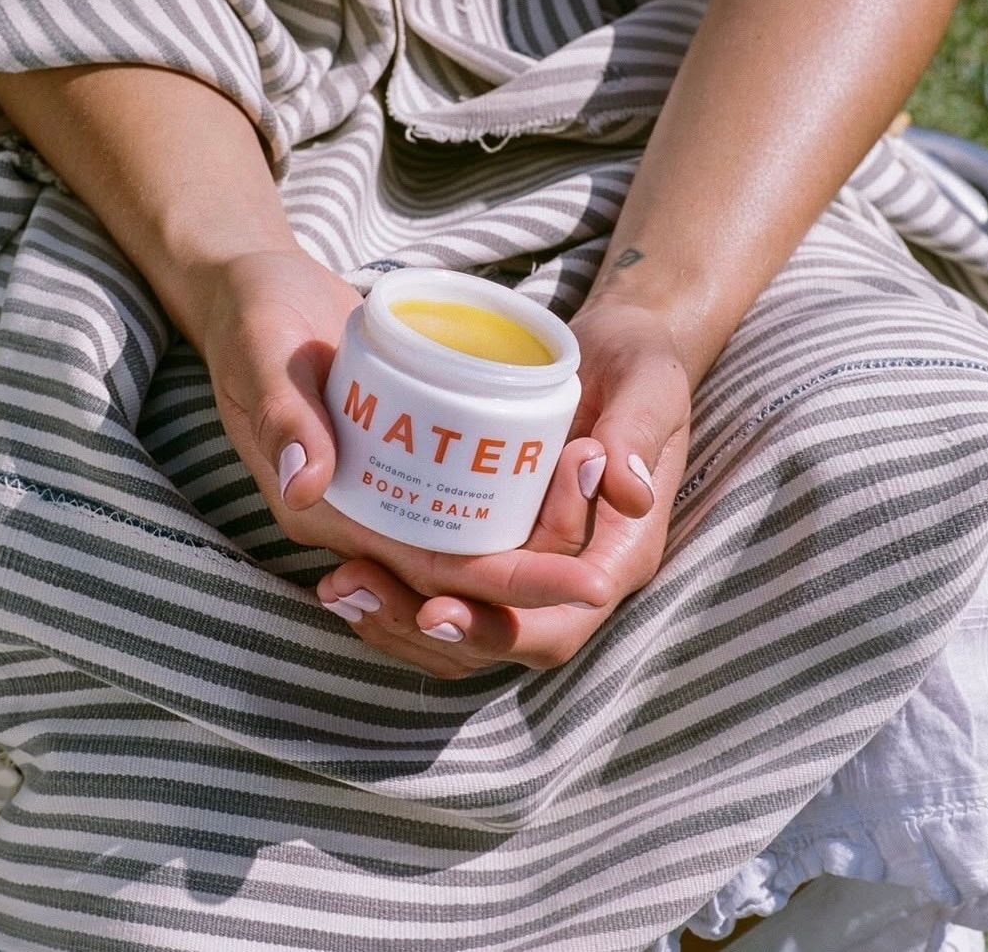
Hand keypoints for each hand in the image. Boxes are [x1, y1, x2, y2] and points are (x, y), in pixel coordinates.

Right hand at [199, 251, 623, 609]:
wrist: (254, 291)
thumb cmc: (254, 318)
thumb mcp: (264, 354)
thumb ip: (283, 415)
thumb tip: (305, 484)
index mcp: (322, 512)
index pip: (425, 571)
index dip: (502, 585)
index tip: (579, 583)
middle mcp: (353, 518)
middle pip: (456, 573)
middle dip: (530, 581)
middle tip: (603, 578)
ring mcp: (376, 492)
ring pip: (463, 546)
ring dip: (525, 547)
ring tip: (592, 519)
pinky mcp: (396, 462)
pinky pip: (457, 503)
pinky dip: (505, 505)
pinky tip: (561, 486)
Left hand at [314, 295, 691, 677]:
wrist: (616, 351)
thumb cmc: (639, 363)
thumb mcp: (649, 384)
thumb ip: (638, 433)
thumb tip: (626, 491)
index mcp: (617, 554)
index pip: (559, 622)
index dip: (497, 627)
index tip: (435, 608)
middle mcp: (571, 574)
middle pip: (499, 637)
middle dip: (425, 628)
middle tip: (356, 588)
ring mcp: (529, 562)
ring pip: (466, 627)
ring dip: (399, 619)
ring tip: (338, 584)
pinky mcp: (495, 541)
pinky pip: (448, 589)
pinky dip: (398, 591)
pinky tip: (343, 571)